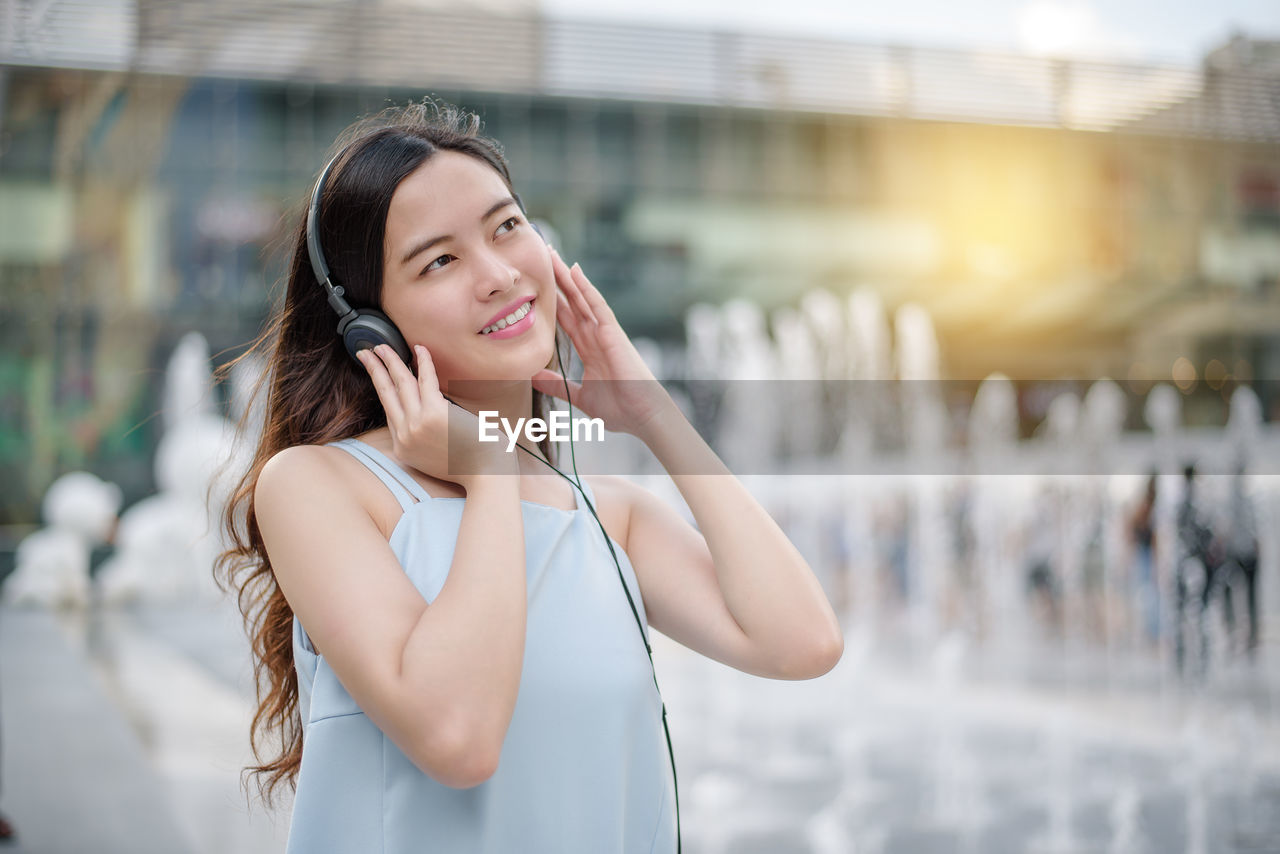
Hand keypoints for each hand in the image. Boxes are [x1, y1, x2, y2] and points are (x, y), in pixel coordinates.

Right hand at [357, 344, 517, 490]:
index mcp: (404, 448)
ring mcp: (417, 425)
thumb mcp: (436, 460)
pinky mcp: (434, 414)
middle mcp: (405, 436)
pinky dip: (423, 362)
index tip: (377, 372)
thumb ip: (425, 441)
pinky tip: (419, 348)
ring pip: (399, 383)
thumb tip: (428, 419)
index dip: (382, 388)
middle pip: (385, 394)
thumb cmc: (471, 467)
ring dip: (390, 360)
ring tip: (383, 346)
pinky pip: (425, 380)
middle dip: (373, 369)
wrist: (487, 477)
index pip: (389, 411)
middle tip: (366, 352)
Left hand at [532, 249, 672, 438]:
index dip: (551, 300)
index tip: (536, 284)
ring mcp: (605, 332)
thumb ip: (556, 384)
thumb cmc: (620, 409)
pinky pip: (598, 306)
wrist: (644, 417)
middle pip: (571, 301)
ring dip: (566, 276)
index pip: (566, 318)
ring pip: (582, 297)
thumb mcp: (579, 395)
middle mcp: (596, 336)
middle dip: (556, 280)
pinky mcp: (614, 334)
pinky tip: (575, 271)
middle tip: (541, 256)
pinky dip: (586, 288)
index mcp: (589, 348)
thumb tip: (532, 376)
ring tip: (551, 254)